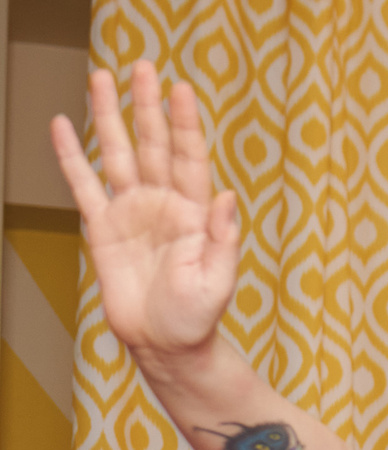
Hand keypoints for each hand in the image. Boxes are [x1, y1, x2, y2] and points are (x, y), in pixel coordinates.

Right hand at [55, 63, 241, 365]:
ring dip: (109, 118)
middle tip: (143, 67)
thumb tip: (225, 197)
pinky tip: (62, 125)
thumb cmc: (198, 318)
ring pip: (117, 154)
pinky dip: (71, 156)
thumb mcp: (218, 282)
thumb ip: (222, 239)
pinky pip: (84, 184)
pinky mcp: (103, 226)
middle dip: (147, 106)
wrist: (166, 345)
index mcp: (194, 213)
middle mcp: (163, 204)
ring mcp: (132, 211)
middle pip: (153, 144)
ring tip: (101, 78)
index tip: (180, 89)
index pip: (190, 158)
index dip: (184, 124)